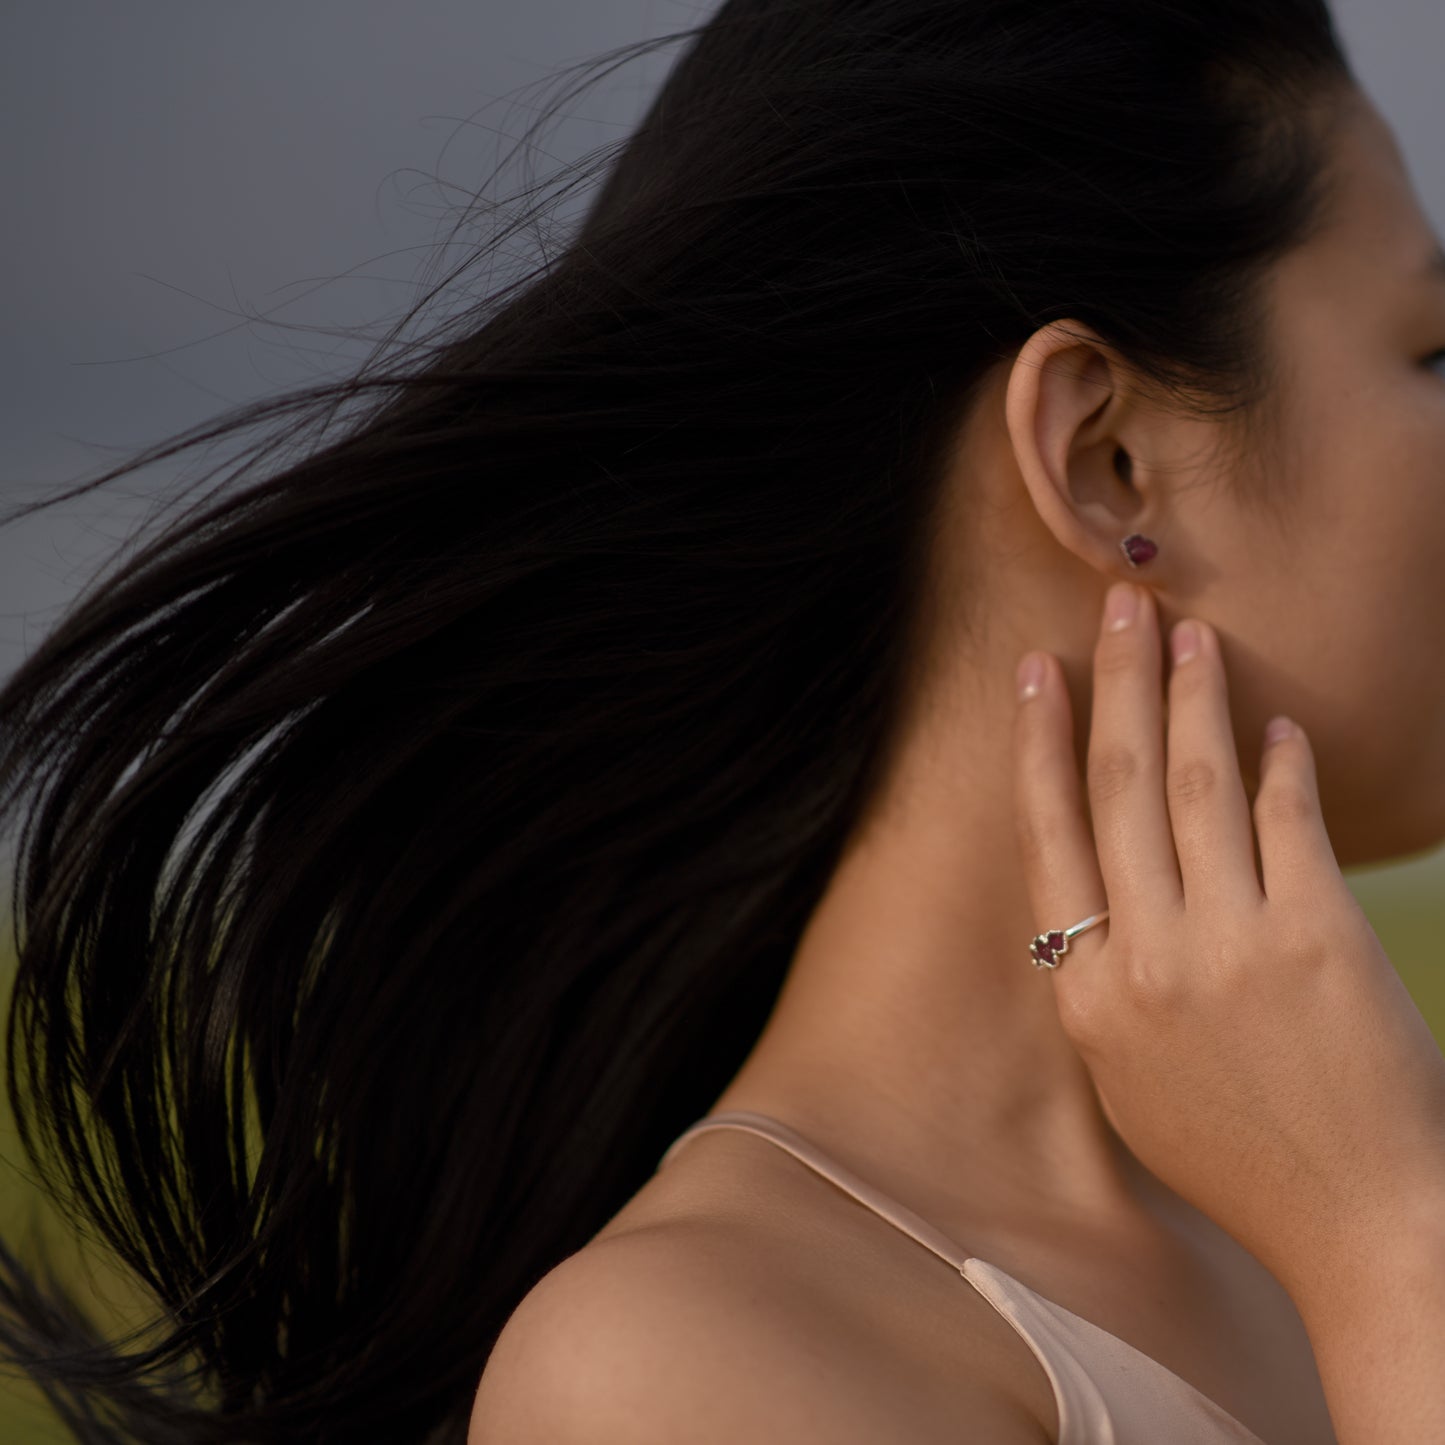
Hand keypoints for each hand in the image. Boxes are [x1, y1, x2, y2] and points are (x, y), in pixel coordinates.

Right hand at [1011, 581, 1444, 1306]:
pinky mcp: (1318, 937)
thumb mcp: (1130, 1077)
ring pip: (1197, 786)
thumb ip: (1104, 978)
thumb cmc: (1239, 1160)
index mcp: (1089, 996)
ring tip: (1188, 632)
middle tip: (1117, 603)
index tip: (1037, 670)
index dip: (1040, 741)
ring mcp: (1231, 944)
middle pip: (1119, 787)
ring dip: (1192, 698)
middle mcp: (1147, 958)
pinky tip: (1277, 723)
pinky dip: (1283, 765)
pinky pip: (1289, 823)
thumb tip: (1106, 888)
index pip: (1052, 836)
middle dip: (1116, 681)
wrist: (1360, 1224)